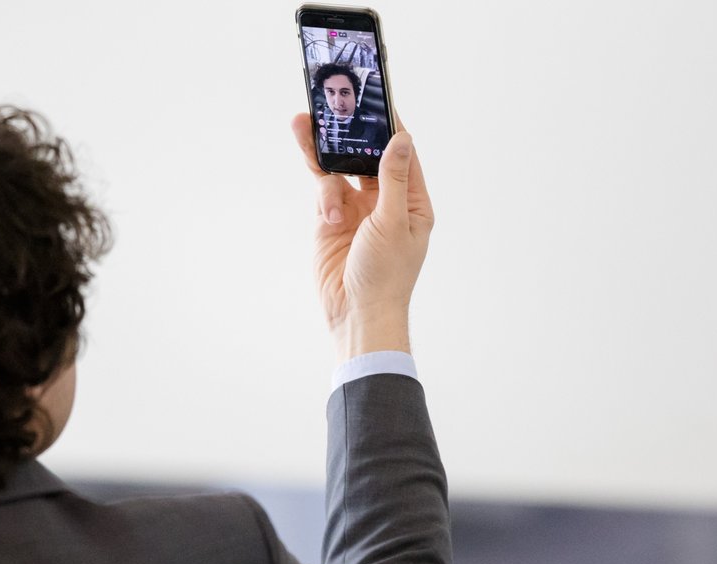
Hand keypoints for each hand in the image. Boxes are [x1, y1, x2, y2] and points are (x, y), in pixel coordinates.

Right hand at [290, 114, 433, 360]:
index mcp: (411, 201)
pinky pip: (322, 189)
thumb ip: (393, 179)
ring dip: (324, 148)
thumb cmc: (386, 275)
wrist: (356, 313)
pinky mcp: (330, 220)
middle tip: (334, 102)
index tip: (376, 97)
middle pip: (366, 155)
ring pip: (338, 168)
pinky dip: (319, 184)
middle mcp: (384, 201)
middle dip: (350, 132)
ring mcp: (356, 209)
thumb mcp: (393, 222)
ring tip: (304, 121)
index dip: (389, 125)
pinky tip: (318, 186)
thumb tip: (401, 139)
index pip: (401, 153)